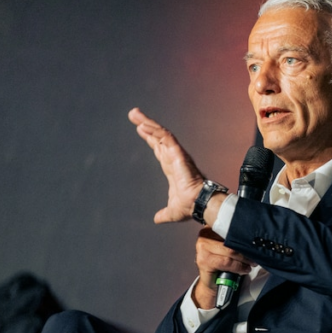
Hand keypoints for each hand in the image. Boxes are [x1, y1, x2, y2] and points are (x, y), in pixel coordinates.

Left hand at [128, 107, 203, 223]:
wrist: (198, 203)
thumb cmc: (190, 206)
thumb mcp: (171, 211)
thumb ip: (164, 214)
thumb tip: (157, 219)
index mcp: (171, 167)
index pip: (159, 148)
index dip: (150, 138)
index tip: (140, 128)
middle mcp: (173, 157)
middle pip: (157, 136)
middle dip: (145, 124)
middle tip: (133, 113)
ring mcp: (176, 154)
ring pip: (161, 133)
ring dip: (147, 123)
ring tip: (134, 113)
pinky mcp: (178, 153)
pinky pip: (166, 138)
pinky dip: (155, 131)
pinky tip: (143, 126)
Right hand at [193, 227, 255, 308]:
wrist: (212, 281)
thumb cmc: (222, 261)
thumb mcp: (228, 245)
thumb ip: (234, 238)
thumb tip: (253, 234)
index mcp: (211, 227)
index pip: (229, 226)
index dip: (243, 234)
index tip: (254, 240)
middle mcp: (205, 235)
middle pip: (231, 239)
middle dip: (246, 249)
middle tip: (256, 256)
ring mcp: (202, 248)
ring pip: (230, 251)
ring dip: (244, 259)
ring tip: (252, 263)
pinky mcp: (204, 261)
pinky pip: (227, 262)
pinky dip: (238, 266)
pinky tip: (244, 269)